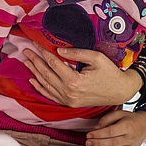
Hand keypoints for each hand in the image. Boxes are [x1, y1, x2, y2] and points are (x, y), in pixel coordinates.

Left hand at [23, 46, 141, 106]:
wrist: (120, 91)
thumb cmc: (110, 72)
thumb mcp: (96, 58)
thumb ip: (76, 53)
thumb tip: (58, 50)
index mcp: (74, 81)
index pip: (53, 62)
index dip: (43, 51)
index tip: (35, 42)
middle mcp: (69, 92)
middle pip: (46, 74)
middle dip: (35, 60)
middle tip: (26, 50)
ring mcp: (68, 100)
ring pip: (46, 85)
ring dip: (35, 72)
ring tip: (26, 61)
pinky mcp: (70, 103)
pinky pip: (51, 96)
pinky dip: (40, 88)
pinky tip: (33, 80)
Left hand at [85, 110, 145, 145]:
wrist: (145, 126)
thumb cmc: (131, 118)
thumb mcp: (120, 113)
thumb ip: (107, 119)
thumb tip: (96, 127)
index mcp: (127, 126)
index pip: (111, 131)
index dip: (99, 134)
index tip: (89, 134)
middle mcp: (130, 137)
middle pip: (112, 142)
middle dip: (98, 142)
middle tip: (87, 142)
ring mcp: (131, 145)